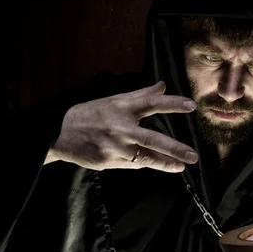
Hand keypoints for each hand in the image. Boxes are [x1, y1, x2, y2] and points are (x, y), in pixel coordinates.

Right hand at [46, 81, 198, 171]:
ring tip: (180, 166)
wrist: (59, 133)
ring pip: (145, 157)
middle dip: (174, 148)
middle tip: (193, 156)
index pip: (152, 103)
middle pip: (152, 139)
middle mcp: (120, 127)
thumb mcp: (114, 100)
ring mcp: (115, 147)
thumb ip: (141, 94)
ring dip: (165, 163)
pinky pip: (132, 164)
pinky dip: (144, 163)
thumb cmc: (90, 114)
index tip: (192, 106)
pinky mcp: (108, 161)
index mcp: (122, 108)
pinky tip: (154, 164)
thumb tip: (163, 85)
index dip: (172, 103)